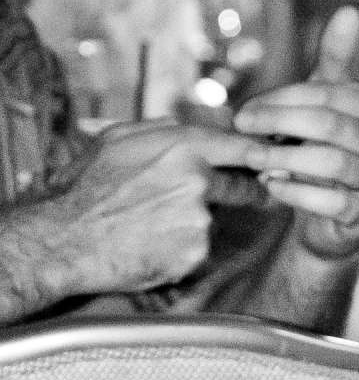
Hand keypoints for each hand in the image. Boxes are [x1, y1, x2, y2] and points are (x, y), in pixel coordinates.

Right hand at [11, 120, 243, 302]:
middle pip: (240, 187)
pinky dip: (180, 249)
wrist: (68, 239)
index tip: (270, 160)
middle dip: (242, 192)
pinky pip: (197, 249)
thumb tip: (180, 125)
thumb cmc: (87, 188)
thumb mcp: (116, 141)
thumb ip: (155, 130)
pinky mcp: (195, 254)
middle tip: (232, 198)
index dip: (258, 154)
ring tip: (150, 224)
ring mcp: (199, 220)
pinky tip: (149, 244)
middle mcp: (196, 181)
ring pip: (210, 220)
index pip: (239, 147)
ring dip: (192, 223)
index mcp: (180, 147)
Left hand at [231, 10, 358, 262]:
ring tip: (255, 159)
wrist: (332, 218)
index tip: (246, 109)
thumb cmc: (325, 149)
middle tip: (242, 127)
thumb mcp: (326, 101)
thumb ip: (335, 59)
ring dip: (287, 159)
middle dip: (280, 123)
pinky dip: (298, 193)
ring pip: (336, 163)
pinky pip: (335, 203)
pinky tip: (272, 186)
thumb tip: (349, 10)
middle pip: (333, 125)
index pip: (330, 94)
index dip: (284, 99)